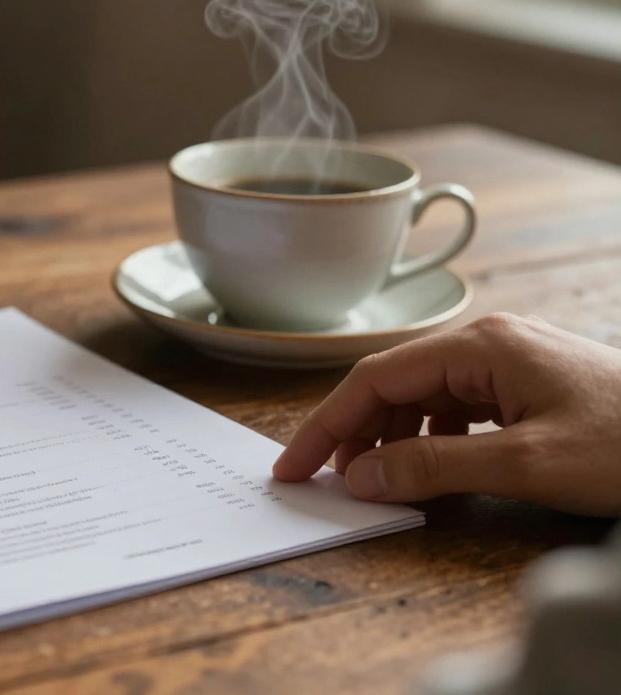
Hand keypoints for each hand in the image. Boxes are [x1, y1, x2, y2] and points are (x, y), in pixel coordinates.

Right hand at [274, 313, 620, 515]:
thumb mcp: (524, 465)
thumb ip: (433, 469)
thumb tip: (360, 477)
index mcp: (483, 345)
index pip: (376, 378)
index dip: (327, 424)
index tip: (294, 466)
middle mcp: (492, 344)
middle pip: (395, 384)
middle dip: (356, 432)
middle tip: (328, 481)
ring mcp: (513, 364)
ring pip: (426, 399)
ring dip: (394, 440)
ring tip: (378, 483)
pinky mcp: (531, 390)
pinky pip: (459, 411)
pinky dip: (433, 443)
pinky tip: (433, 472)